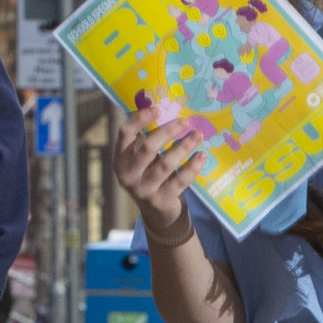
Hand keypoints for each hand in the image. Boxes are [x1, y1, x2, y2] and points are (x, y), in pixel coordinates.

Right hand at [112, 109, 208, 234]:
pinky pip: (180, 180)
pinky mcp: (161, 201)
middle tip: (185, 121)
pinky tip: (201, 156)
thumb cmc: (152, 176)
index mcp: (120, 159)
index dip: (140, 118)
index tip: (158, 108)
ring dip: (184, 146)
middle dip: (168, 131)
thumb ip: (150, 141)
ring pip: (166, 163)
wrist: (157, 213)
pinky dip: (192, 167)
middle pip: (148, 147)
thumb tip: (171, 111)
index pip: (125, 133)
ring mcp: (143, 190)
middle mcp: (128, 175)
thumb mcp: (144, 160)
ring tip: (198, 135)